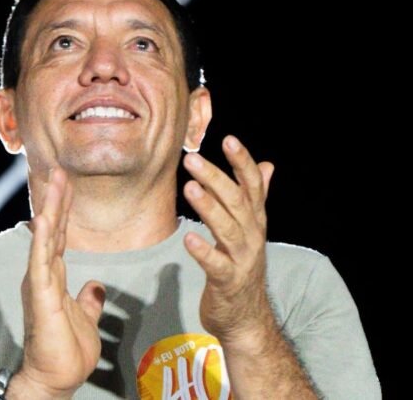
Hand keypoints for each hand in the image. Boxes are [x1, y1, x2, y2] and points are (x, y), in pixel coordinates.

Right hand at [9, 167, 105, 398]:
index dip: (63, 211)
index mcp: (53, 278)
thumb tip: (94, 286)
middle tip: (60, 171)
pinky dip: (42, 239)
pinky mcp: (39, 296)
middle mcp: (43, 275)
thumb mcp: (85, 317)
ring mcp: (39, 283)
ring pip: (45, 238)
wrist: (57, 378)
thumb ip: (88, 299)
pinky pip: (40, 262)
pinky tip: (44, 218)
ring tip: (55, 181)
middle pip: (51, 230)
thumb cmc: (67, 350)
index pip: (59, 237)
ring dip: (51, 209)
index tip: (67, 186)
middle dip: (57, 200)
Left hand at [183, 135, 274, 343]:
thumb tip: (268, 165)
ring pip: (228, 228)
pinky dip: (203, 251)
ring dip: (210, 207)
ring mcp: (242, 259)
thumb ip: (257, 197)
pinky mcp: (228, 282)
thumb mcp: (251, 229)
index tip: (229, 139)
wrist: (246, 317)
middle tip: (192, 160)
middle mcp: (252, 236)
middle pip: (238, 202)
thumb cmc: (242, 267)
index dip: (242, 162)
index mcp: (255, 221)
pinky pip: (216, 264)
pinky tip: (188, 237)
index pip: (253, 185)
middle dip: (216, 178)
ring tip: (190, 188)